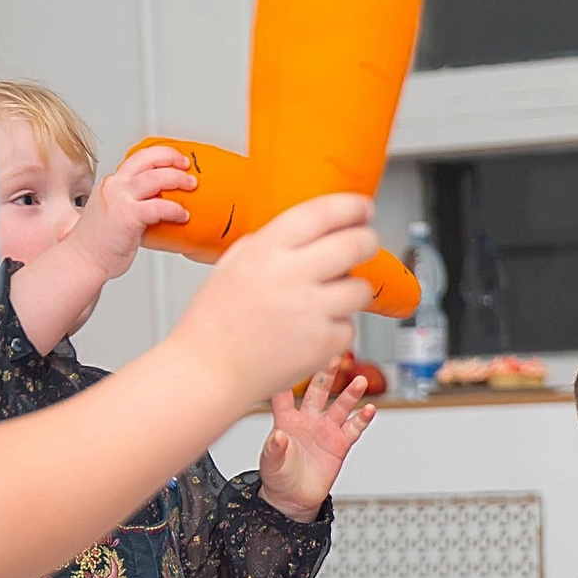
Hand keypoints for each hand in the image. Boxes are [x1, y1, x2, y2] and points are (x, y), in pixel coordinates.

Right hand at [67, 145, 197, 281]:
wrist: (82, 260)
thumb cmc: (98, 244)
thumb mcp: (115, 214)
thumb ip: (133, 206)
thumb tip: (157, 207)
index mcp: (112, 184)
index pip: (138, 158)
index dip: (160, 155)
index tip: (176, 160)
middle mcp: (115, 186)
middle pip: (147, 159)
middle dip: (171, 158)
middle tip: (187, 167)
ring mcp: (120, 199)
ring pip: (155, 177)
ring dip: (177, 179)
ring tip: (191, 185)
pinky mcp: (128, 216)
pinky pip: (158, 206)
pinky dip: (174, 209)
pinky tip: (182, 215)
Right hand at [170, 193, 375, 418]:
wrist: (209, 370)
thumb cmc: (216, 321)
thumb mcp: (234, 264)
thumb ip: (273, 243)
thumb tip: (313, 231)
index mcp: (267, 250)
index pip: (324, 213)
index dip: (352, 206)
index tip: (363, 208)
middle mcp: (291, 276)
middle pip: (356, 245)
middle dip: (367, 240)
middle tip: (365, 243)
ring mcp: (311, 311)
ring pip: (361, 288)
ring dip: (354, 288)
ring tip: (331, 296)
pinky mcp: (324, 343)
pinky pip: (350, 326)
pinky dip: (338, 328)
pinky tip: (312, 330)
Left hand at [258, 365, 375, 521]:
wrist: (293, 498)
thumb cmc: (278, 476)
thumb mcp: (271, 463)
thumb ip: (273, 448)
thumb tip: (278, 436)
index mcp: (286, 420)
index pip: (285, 394)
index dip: (287, 378)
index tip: (290, 359)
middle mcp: (308, 420)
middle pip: (318, 391)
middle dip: (326, 374)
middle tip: (334, 357)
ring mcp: (325, 430)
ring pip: (340, 406)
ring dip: (350, 394)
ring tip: (360, 382)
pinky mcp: (339, 444)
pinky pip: (353, 429)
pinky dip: (362, 420)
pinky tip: (369, 410)